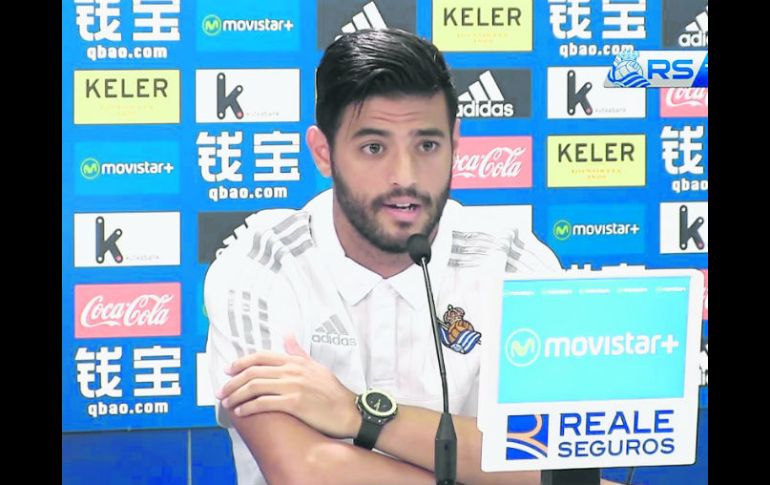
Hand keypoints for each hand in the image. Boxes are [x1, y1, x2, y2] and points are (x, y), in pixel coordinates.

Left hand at [217, 334, 361, 438]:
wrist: (349, 411)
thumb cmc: (332, 391)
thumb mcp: (316, 366)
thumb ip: (298, 352)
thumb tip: (287, 335)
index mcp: (295, 361)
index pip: (261, 356)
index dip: (241, 362)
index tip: (227, 370)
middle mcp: (292, 371)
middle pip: (254, 372)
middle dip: (232, 381)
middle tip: (220, 391)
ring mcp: (293, 386)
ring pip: (255, 387)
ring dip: (236, 395)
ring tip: (227, 403)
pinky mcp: (294, 403)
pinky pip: (264, 403)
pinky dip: (249, 407)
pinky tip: (241, 412)